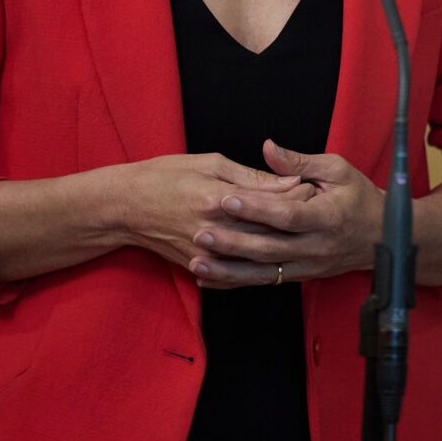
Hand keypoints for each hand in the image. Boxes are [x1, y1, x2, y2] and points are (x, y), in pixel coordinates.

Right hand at [117, 152, 306, 276]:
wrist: (125, 207)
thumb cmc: (166, 176)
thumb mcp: (210, 164)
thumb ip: (251, 176)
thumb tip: (289, 179)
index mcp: (218, 200)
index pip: (272, 202)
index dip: (298, 195)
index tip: (315, 185)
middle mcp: (214, 231)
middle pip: (269, 231)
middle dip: (297, 219)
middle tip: (316, 208)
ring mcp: (207, 254)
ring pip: (257, 258)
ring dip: (283, 245)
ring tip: (300, 231)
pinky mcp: (198, 267)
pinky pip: (237, 276)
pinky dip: (258, 268)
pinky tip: (274, 259)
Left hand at [187, 139, 383, 288]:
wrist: (385, 237)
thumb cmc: (360, 197)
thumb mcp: (338, 170)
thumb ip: (300, 162)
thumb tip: (267, 148)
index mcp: (328, 217)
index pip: (287, 215)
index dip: (256, 209)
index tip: (227, 199)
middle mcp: (317, 247)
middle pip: (269, 248)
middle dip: (231, 242)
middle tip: (200, 232)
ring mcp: (308, 266)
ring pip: (263, 272)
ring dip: (228, 270)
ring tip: (197, 261)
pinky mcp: (301, 276)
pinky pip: (265, 281)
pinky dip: (237, 281)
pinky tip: (211, 278)